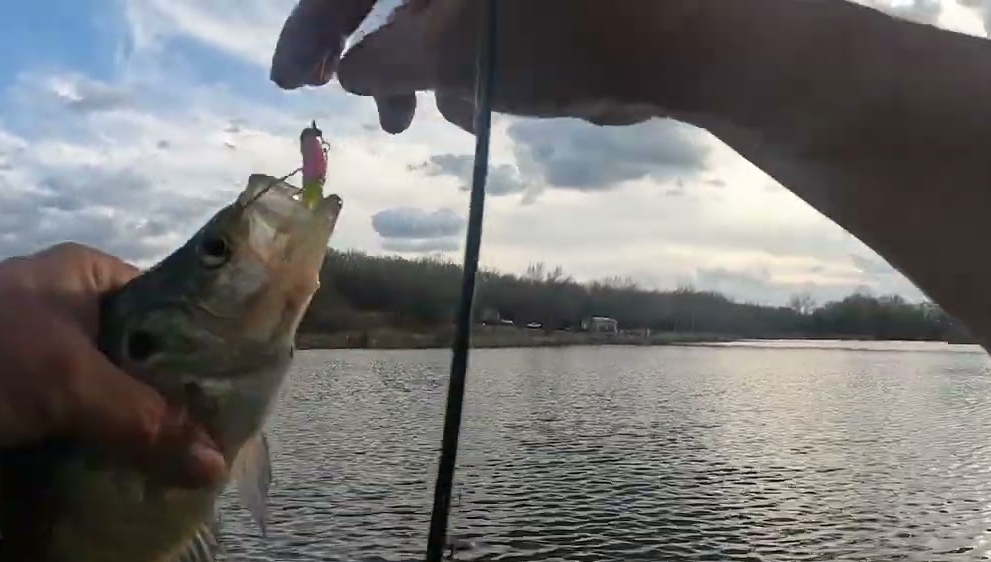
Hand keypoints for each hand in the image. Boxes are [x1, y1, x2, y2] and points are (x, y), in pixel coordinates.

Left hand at [0, 243, 224, 483]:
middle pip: (155, 368)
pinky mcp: (42, 411)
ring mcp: (62, 367)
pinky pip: (95, 437)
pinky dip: (116, 461)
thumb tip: (215, 466)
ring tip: (200, 480)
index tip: (248, 401)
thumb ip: (144, 421)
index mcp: (97, 281)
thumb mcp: (68, 379)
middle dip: (184, 410)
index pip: (177, 314)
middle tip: (228, 451)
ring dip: (150, 442)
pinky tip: (150, 491)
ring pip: (126, 408)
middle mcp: (87, 319)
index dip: (213, 357)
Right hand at [270, 0, 734, 133]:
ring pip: (451, 7)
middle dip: (382, 53)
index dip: (313, 24)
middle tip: (378, 115)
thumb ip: (387, 58)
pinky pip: (495, 17)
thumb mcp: (457, 53)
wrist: (700, 41)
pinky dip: (482, 56)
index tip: (290, 81)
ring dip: (436, 66)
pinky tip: (491, 104)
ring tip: (445, 121)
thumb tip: (356, 68)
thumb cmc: (571, 37)